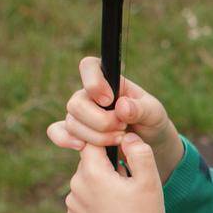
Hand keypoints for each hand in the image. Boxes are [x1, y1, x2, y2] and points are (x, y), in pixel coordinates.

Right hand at [48, 58, 183, 181]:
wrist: (148, 144)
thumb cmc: (151, 121)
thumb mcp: (155, 113)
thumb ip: (141, 109)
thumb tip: (121, 106)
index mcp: (109, 81)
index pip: (89, 66)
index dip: (93, 82)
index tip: (109, 100)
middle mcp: (89, 95)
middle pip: (76, 103)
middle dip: (101, 121)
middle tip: (123, 127)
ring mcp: (80, 114)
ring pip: (72, 123)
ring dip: (96, 137)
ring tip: (119, 139)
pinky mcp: (76, 132)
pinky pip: (57, 132)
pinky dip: (65, 139)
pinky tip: (81, 147)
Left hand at [65, 134, 166, 212]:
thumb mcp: (149, 181)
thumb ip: (139, 151)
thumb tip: (127, 135)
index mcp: (92, 172)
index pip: (93, 141)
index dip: (109, 141)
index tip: (122, 148)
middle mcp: (76, 186)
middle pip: (90, 162)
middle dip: (107, 165)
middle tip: (128, 181)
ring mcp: (72, 204)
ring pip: (87, 181)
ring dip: (101, 183)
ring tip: (122, 201)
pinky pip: (84, 200)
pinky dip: (96, 201)